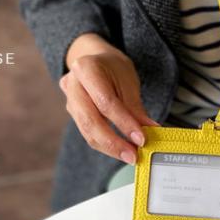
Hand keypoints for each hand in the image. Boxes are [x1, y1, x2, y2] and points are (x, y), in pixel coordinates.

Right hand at [59, 33, 157, 164]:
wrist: (96, 63)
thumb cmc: (113, 69)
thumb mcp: (128, 82)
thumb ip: (136, 109)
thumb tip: (150, 132)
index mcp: (85, 68)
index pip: (105, 102)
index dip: (124, 123)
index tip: (141, 139)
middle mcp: (72, 85)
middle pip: (90, 121)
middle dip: (114, 143)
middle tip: (133, 156)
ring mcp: (69, 102)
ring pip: (88, 133)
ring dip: (111, 148)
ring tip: (130, 156)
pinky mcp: (74, 116)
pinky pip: (89, 135)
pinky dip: (107, 146)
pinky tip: (122, 151)